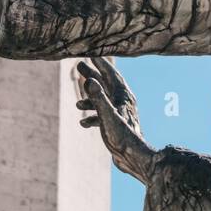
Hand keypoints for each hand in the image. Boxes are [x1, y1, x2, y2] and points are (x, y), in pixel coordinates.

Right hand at [76, 58, 154, 183]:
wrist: (133, 158)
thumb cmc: (123, 136)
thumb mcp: (107, 115)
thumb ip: (98, 98)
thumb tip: (89, 80)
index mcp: (123, 96)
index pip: (110, 73)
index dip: (100, 62)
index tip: (91, 52)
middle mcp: (123, 102)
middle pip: (105, 84)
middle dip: (92, 75)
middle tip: (79, 65)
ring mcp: (120, 114)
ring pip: (103, 100)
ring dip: (90, 98)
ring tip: (76, 101)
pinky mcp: (116, 125)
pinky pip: (102, 116)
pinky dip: (92, 116)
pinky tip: (83, 123)